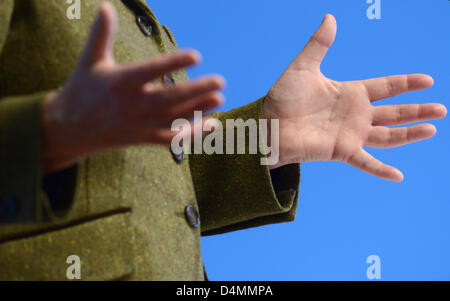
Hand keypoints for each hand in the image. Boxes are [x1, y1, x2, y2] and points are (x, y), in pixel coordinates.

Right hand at [43, 3, 223, 173]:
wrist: (67, 129)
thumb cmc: (81, 88)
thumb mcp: (90, 60)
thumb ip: (101, 34)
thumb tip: (105, 6)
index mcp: (119, 82)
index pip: (150, 71)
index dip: (174, 63)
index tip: (197, 56)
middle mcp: (130, 105)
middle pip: (168, 100)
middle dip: (196, 91)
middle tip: (220, 81)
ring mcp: (138, 125)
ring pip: (173, 120)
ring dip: (198, 111)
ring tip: (219, 99)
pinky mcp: (142, 139)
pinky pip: (170, 139)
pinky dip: (192, 134)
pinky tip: (211, 124)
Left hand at [263, 14, 446, 180]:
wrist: (267, 124)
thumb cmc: (282, 98)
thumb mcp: (303, 67)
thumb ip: (319, 45)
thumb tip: (330, 17)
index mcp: (350, 93)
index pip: (386, 86)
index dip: (406, 83)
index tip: (428, 80)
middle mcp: (355, 114)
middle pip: (394, 112)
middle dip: (417, 110)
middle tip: (442, 109)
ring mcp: (350, 134)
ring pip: (388, 135)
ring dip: (410, 134)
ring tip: (432, 129)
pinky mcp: (341, 151)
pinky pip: (365, 162)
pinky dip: (380, 170)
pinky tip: (398, 176)